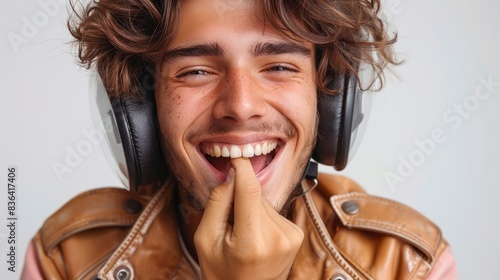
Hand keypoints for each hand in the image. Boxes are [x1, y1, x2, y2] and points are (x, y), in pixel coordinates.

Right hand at [194, 157, 303, 279]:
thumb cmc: (222, 271)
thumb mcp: (206, 239)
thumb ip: (217, 203)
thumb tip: (232, 173)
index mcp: (251, 242)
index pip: (250, 190)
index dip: (242, 167)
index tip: (235, 155)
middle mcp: (277, 238)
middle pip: (255, 195)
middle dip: (239, 197)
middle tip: (229, 221)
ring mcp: (291, 237)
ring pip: (264, 202)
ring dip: (251, 209)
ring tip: (244, 234)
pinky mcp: (296, 234)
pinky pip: (274, 211)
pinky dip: (262, 217)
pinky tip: (257, 236)